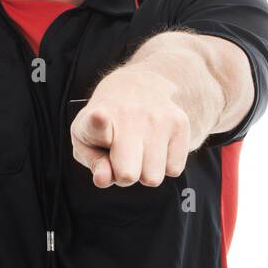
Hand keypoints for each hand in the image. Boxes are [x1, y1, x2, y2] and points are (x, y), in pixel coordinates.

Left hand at [70, 65, 191, 188]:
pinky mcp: (180, 122)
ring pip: (153, 178)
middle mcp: (128, 113)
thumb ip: (93, 163)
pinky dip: (164, 165)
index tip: (99, 116)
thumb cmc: (106, 124)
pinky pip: (174, 170)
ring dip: (145, 172)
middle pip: (128, 175)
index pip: (97, 123)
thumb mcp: (86, 141)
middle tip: (121, 157)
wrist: (138, 87)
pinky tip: (156, 145)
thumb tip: (103, 180)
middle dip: (124, 176)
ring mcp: (157, 117)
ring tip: (139, 150)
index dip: (98, 122)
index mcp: (96, 117)